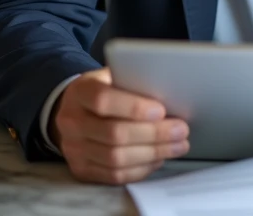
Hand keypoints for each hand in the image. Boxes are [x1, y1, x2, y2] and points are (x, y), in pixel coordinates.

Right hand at [49, 67, 190, 184]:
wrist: (75, 111)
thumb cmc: (105, 91)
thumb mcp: (114, 76)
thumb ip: (134, 83)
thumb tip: (171, 95)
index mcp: (80, 92)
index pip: (102, 100)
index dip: (133, 107)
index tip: (161, 110)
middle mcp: (71, 122)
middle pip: (114, 134)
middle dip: (153, 134)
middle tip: (181, 130)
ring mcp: (73, 149)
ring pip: (116, 159)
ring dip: (152, 154)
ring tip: (177, 146)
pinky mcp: (81, 170)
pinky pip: (114, 176)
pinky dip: (141, 169)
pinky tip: (158, 158)